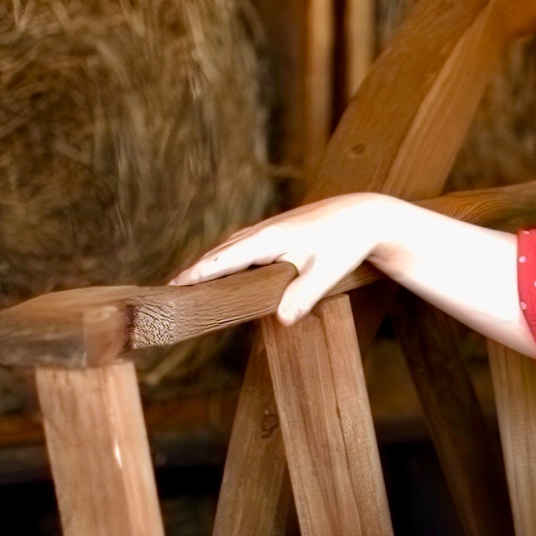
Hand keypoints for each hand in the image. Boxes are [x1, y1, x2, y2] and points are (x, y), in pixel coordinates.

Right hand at [171, 192, 406, 324]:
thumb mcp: (326, 273)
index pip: (222, 259)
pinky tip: (227, 268)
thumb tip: (280, 320)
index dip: (196, 274)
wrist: (365, 215)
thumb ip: (302, 296)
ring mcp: (271, 228)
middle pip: (220, 252)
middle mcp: (264, 230)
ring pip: (232, 247)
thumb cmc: (346, 244)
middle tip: (170, 290)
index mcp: (268, 239)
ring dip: (211, 263)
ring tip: (190, 282)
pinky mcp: (280, 230)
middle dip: (195, 270)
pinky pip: (244, 245)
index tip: (172, 286)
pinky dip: (228, 257)